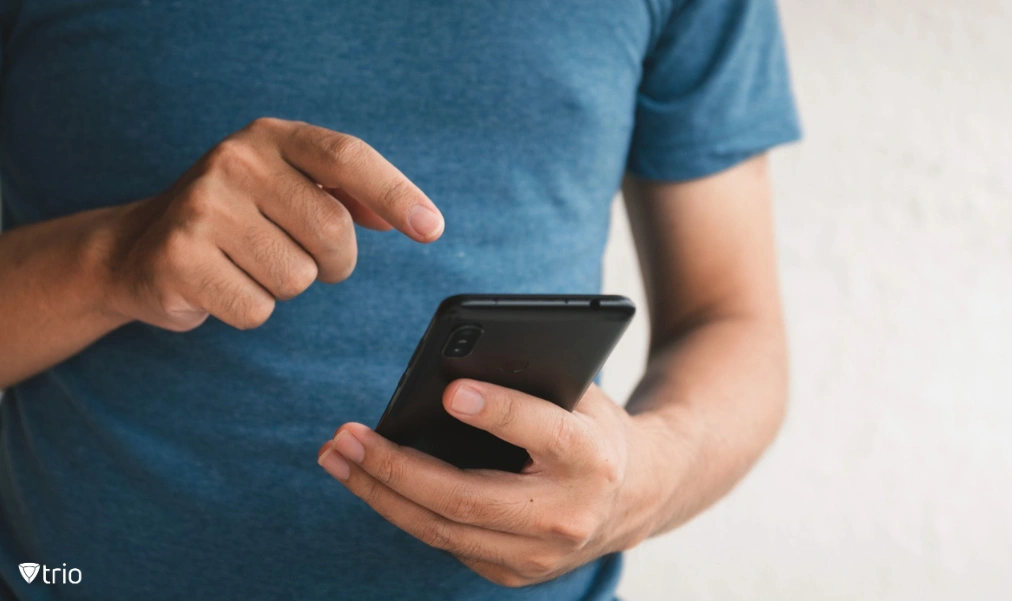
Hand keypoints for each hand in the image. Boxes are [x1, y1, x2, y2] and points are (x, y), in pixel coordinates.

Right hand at [102, 117, 442, 330]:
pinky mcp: (179, 259)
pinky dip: (250, 309)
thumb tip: (408, 218)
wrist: (134, 247)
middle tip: (306, 259)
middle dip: (334, 262)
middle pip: (333, 232)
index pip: (347, 157)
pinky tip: (222, 286)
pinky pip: (258, 309)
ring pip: (298, 277)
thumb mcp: (287, 187)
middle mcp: (234, 162)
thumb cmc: (234, 218)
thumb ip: (347, 193)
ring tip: (248, 265)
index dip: (395, 193)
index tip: (431, 230)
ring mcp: (202, 209)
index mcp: (269, 138)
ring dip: (286, 286)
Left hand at [317, 382, 679, 586]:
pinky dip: (403, 511)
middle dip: (398, 468)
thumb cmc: (592, 428)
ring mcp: (539, 555)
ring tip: (338, 457)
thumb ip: (532, 379)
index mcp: (592, 457)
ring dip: (380, 493)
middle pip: (468, 497)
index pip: (540, 432)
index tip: (447, 391)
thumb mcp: (580, 393)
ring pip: (444, 529)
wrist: (636, 496)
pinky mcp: (515, 573)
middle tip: (348, 436)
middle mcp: (567, 515)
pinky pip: (446, 541)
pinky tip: (369, 481)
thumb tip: (454, 363)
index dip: (496, 412)